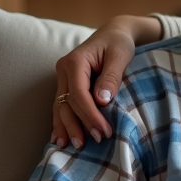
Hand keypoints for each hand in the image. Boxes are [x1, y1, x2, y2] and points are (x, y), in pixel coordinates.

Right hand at [52, 15, 161, 149]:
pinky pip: (61, 106)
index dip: (90, 115)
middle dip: (79, 125)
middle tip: (94, 142)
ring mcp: (62, 78)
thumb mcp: (120, 56)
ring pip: (60, 107)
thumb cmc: (119, 43)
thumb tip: (102, 101)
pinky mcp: (66, 85)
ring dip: (66, 127)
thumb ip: (111, 77)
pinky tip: (61, 138)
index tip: (104, 131)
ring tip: (74, 147)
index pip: (79, 94)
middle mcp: (63, 70)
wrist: (113, 34)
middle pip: (66, 103)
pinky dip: (61, 122)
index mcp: (75, 61)